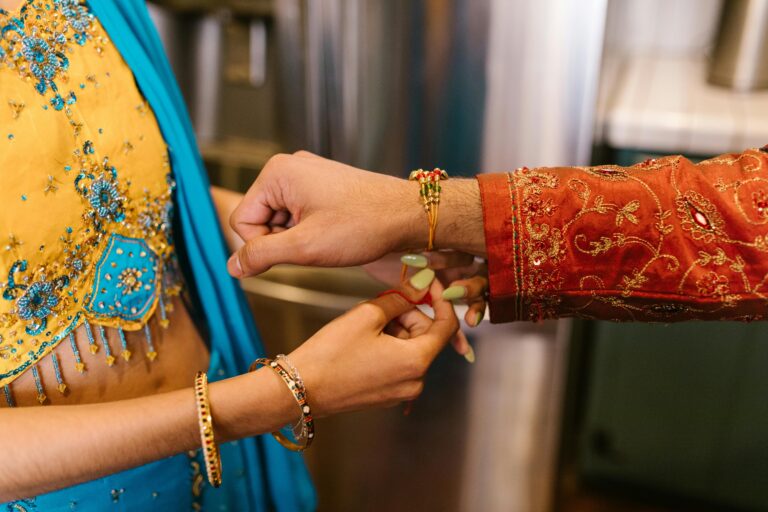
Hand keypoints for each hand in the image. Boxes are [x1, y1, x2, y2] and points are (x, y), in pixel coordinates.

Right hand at [227, 151, 485, 276]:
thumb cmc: (363, 225)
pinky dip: (310, 233)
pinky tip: (333, 236)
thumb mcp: (304, 247)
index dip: (262, 246)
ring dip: (298, 239)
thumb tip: (233, 266)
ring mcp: (308, 177)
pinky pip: (299, 217)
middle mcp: (289, 169)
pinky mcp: (323, 189)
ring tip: (328, 240)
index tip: (294, 253)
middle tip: (314, 247)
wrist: (408, 216)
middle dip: (282, 241)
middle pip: (260, 219)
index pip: (242, 220)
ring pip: (281, 221)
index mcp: (278, 173)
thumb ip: (261, 255)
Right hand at [287, 269, 458, 415]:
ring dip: (396, 329)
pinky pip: (399, 363)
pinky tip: (364, 340)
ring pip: (411, 348)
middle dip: (409, 314)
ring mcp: (401, 392)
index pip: (448, 325)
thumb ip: (400, 298)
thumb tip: (420, 286)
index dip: (440, 300)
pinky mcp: (386, 395)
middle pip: (427, 336)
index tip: (427, 285)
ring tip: (366, 324)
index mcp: (416, 361)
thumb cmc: (331, 353)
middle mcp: (415, 382)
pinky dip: (389, 346)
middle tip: (382, 303)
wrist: (300, 389)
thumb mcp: (367, 315)